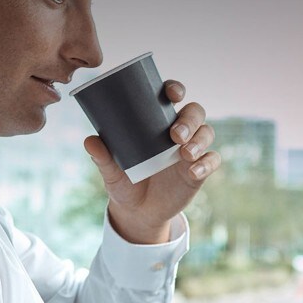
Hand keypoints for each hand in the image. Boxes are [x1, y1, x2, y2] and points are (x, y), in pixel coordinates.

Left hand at [83, 80, 220, 243]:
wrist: (137, 213)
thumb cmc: (125, 183)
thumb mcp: (111, 171)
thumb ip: (103, 157)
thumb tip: (90, 141)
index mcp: (156, 122)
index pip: (171, 97)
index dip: (175, 89)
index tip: (173, 94)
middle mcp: (178, 132)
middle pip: (195, 112)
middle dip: (189, 119)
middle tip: (175, 135)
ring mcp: (191, 150)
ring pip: (207, 132)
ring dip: (199, 139)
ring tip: (184, 154)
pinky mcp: (199, 170)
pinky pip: (212, 160)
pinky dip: (206, 164)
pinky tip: (193, 171)